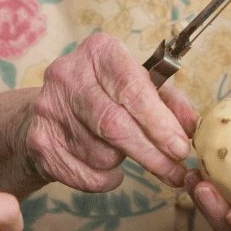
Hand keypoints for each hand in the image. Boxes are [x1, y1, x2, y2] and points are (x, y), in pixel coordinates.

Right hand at [23, 32, 194, 191]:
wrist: (46, 112)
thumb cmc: (105, 95)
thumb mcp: (138, 86)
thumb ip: (169, 101)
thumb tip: (191, 126)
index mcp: (99, 50)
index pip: (132, 88)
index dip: (159, 122)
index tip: (182, 147)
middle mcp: (69, 74)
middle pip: (115, 124)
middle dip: (151, 153)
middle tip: (175, 172)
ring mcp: (49, 108)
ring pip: (101, 153)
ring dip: (123, 162)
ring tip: (125, 151)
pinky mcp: (38, 141)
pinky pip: (84, 174)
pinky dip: (105, 179)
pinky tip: (108, 168)